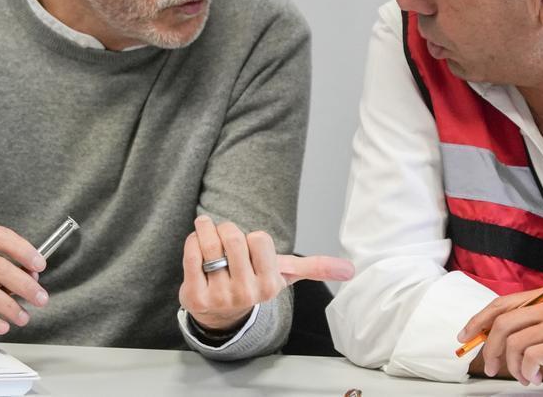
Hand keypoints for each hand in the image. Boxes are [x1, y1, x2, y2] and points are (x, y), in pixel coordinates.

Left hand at [179, 215, 353, 332]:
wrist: (220, 313)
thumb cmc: (254, 283)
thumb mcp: (285, 275)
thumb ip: (316, 267)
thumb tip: (351, 270)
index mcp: (270, 285)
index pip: (259, 239)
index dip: (253, 238)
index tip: (251, 248)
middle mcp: (246, 293)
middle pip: (234, 238)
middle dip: (228, 229)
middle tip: (226, 238)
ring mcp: (219, 296)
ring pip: (210, 244)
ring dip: (207, 229)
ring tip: (208, 231)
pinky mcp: (194, 296)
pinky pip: (191, 255)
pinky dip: (192, 241)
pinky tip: (197, 245)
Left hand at [460, 289, 542, 384]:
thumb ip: (536, 322)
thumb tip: (498, 335)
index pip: (502, 303)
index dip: (479, 320)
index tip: (467, 336)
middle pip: (502, 323)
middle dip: (489, 348)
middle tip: (490, 367)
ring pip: (514, 342)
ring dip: (512, 366)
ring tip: (524, 377)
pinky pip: (532, 357)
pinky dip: (527, 372)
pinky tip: (536, 377)